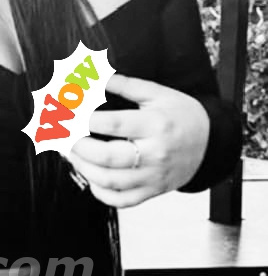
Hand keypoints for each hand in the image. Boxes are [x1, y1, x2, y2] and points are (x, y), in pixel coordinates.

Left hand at [67, 74, 209, 207]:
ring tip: (73, 154)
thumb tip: (96, 75)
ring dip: (83, 168)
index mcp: (157, 125)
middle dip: (79, 147)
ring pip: (109, 181)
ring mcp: (153, 176)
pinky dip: (99, 192)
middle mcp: (155, 153)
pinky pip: (120, 200)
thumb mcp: (159, 94)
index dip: (85, 119)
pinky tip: (91, 177)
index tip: (69, 114)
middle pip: (107, 157)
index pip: (113, 124)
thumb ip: (126, 85)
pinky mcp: (151, 192)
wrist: (211, 143)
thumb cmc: (180, 116)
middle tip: (65, 137)